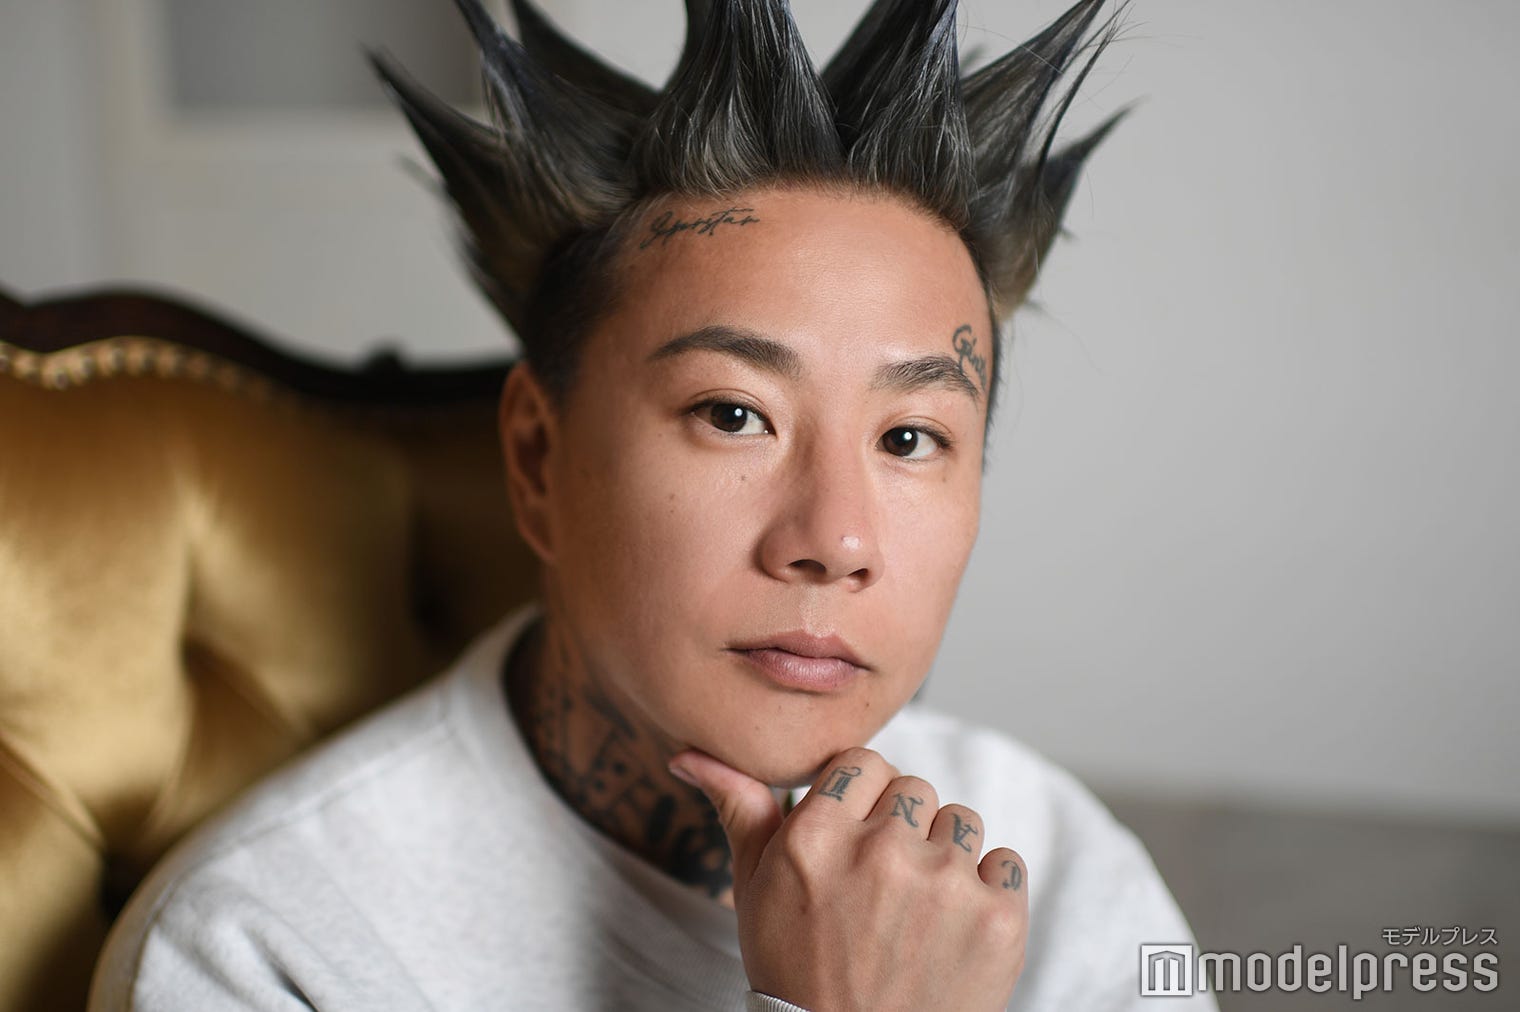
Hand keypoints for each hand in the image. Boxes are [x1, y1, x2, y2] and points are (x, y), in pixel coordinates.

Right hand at [669, 747, 1027, 1011]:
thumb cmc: (797, 971)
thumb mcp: (754, 890)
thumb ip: (739, 809)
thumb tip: (689, 753)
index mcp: (817, 837)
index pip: (864, 760)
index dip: (860, 797)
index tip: (854, 837)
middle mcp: (882, 851)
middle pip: (914, 787)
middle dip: (901, 827)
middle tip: (880, 887)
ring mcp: (946, 884)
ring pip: (961, 820)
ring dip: (944, 856)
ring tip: (915, 913)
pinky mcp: (997, 918)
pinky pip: (1005, 863)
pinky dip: (987, 892)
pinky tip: (953, 930)